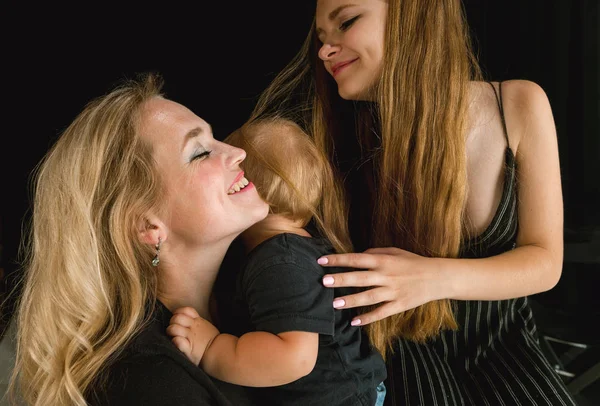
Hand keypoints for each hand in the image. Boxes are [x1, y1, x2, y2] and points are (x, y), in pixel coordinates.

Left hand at [166, 306, 219, 365]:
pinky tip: (176, 343)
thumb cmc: (212, 341)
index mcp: (198, 321)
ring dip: (170, 331)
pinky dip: (174, 341)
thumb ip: (198, 322)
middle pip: (177, 318)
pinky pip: (177, 341)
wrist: (220, 352)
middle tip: (173, 328)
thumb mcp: (206, 326)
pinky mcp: (188, 348)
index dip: (178, 312)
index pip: (186, 310)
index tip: (177, 318)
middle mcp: (193, 327)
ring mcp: (190, 337)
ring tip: (172, 336)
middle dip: (172, 322)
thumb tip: (189, 319)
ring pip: (174, 328)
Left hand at [318, 247, 444, 325]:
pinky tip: (354, 322)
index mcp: (384, 261)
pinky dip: (368, 318)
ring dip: (351, 301)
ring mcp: (393, 292)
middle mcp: (386, 276)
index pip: (356, 259)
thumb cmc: (413, 262)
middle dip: (341, 280)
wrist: (437, 277)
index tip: (322, 261)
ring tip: (334, 304)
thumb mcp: (395, 251)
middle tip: (324, 282)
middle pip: (360, 278)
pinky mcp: (399, 305)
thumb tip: (357, 255)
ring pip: (368, 297)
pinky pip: (381, 313)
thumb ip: (375, 252)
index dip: (339, 260)